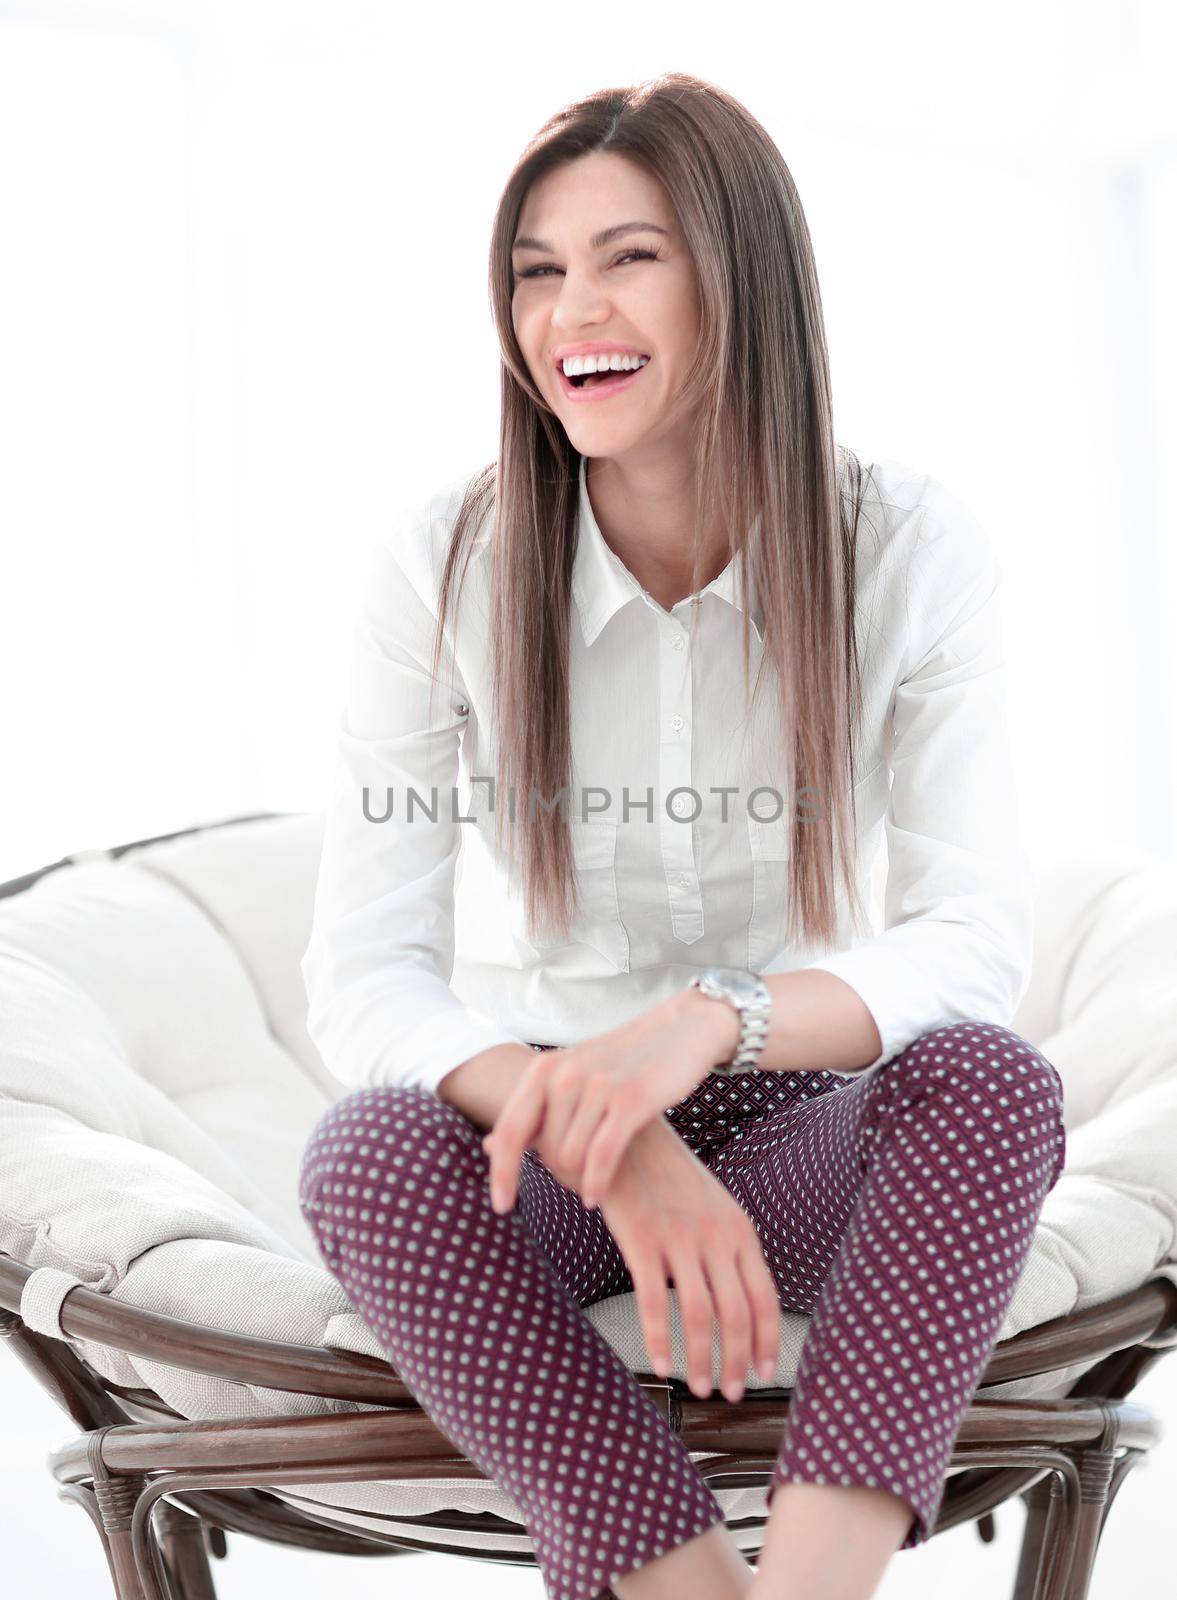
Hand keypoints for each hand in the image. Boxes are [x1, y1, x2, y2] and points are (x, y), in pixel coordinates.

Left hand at [481, 990, 735, 1213]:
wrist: (681, 1030)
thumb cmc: (624, 1062)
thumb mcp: (573, 1076)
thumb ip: (535, 1111)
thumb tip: (488, 1147)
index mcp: (545, 1068)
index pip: (510, 1129)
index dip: (501, 1172)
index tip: (501, 1205)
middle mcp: (565, 1074)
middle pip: (544, 1151)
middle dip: (559, 1175)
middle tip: (580, 1178)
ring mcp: (596, 1085)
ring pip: (571, 1157)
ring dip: (580, 1178)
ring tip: (596, 1176)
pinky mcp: (630, 1099)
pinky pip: (600, 1157)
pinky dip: (594, 1183)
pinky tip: (594, 1198)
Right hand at [600, 1118, 782, 1402]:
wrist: (623, 1135)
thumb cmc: (665, 1175)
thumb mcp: (710, 1205)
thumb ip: (726, 1247)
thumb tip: (738, 1301)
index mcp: (738, 1229)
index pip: (764, 1298)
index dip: (766, 1342)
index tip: (762, 1374)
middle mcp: (715, 1235)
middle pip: (737, 1314)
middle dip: (737, 1362)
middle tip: (730, 1393)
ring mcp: (680, 1237)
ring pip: (701, 1315)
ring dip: (702, 1359)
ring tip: (699, 1387)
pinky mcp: (642, 1239)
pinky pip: (656, 1302)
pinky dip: (660, 1341)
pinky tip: (661, 1365)